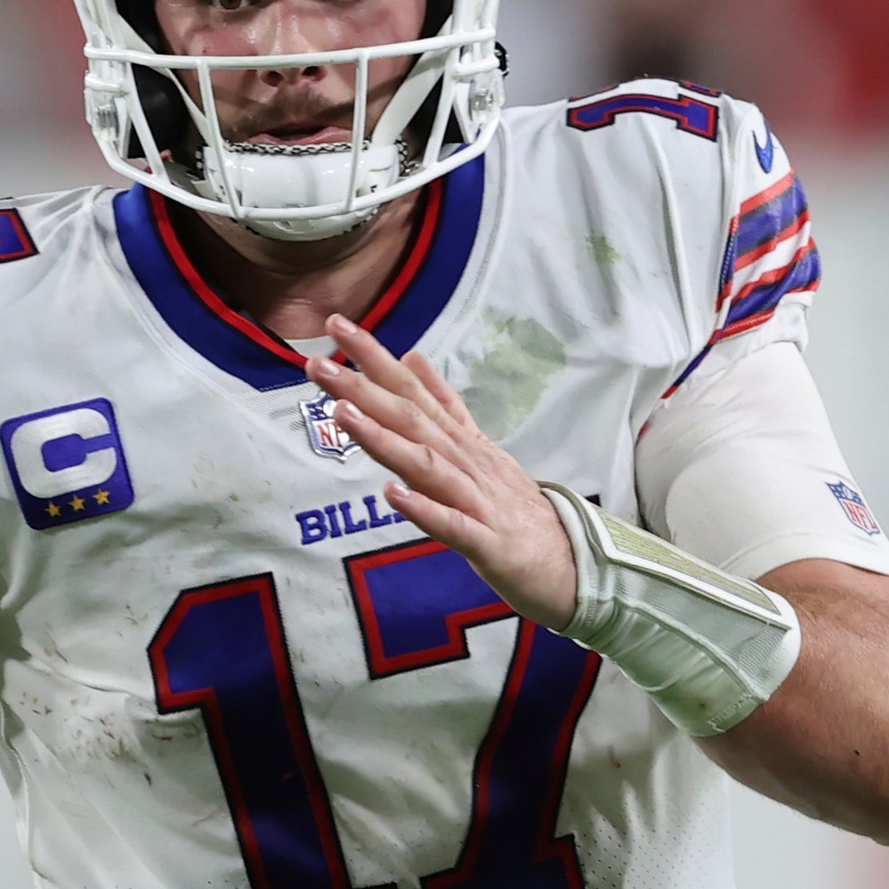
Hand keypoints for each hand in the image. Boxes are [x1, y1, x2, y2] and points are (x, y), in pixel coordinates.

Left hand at [307, 316, 579, 624]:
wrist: (571, 562)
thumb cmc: (515, 510)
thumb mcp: (479, 448)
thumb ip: (444, 405)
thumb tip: (411, 358)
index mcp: (460, 441)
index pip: (412, 390)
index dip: (374, 358)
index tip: (336, 325)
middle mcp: (467, 462)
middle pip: (411, 419)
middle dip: (363, 389)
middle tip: (317, 363)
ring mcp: (477, 501)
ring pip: (427, 464)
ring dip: (384, 439)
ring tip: (344, 415)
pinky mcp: (487, 543)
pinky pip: (451, 525)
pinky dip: (423, 508)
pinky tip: (392, 494)